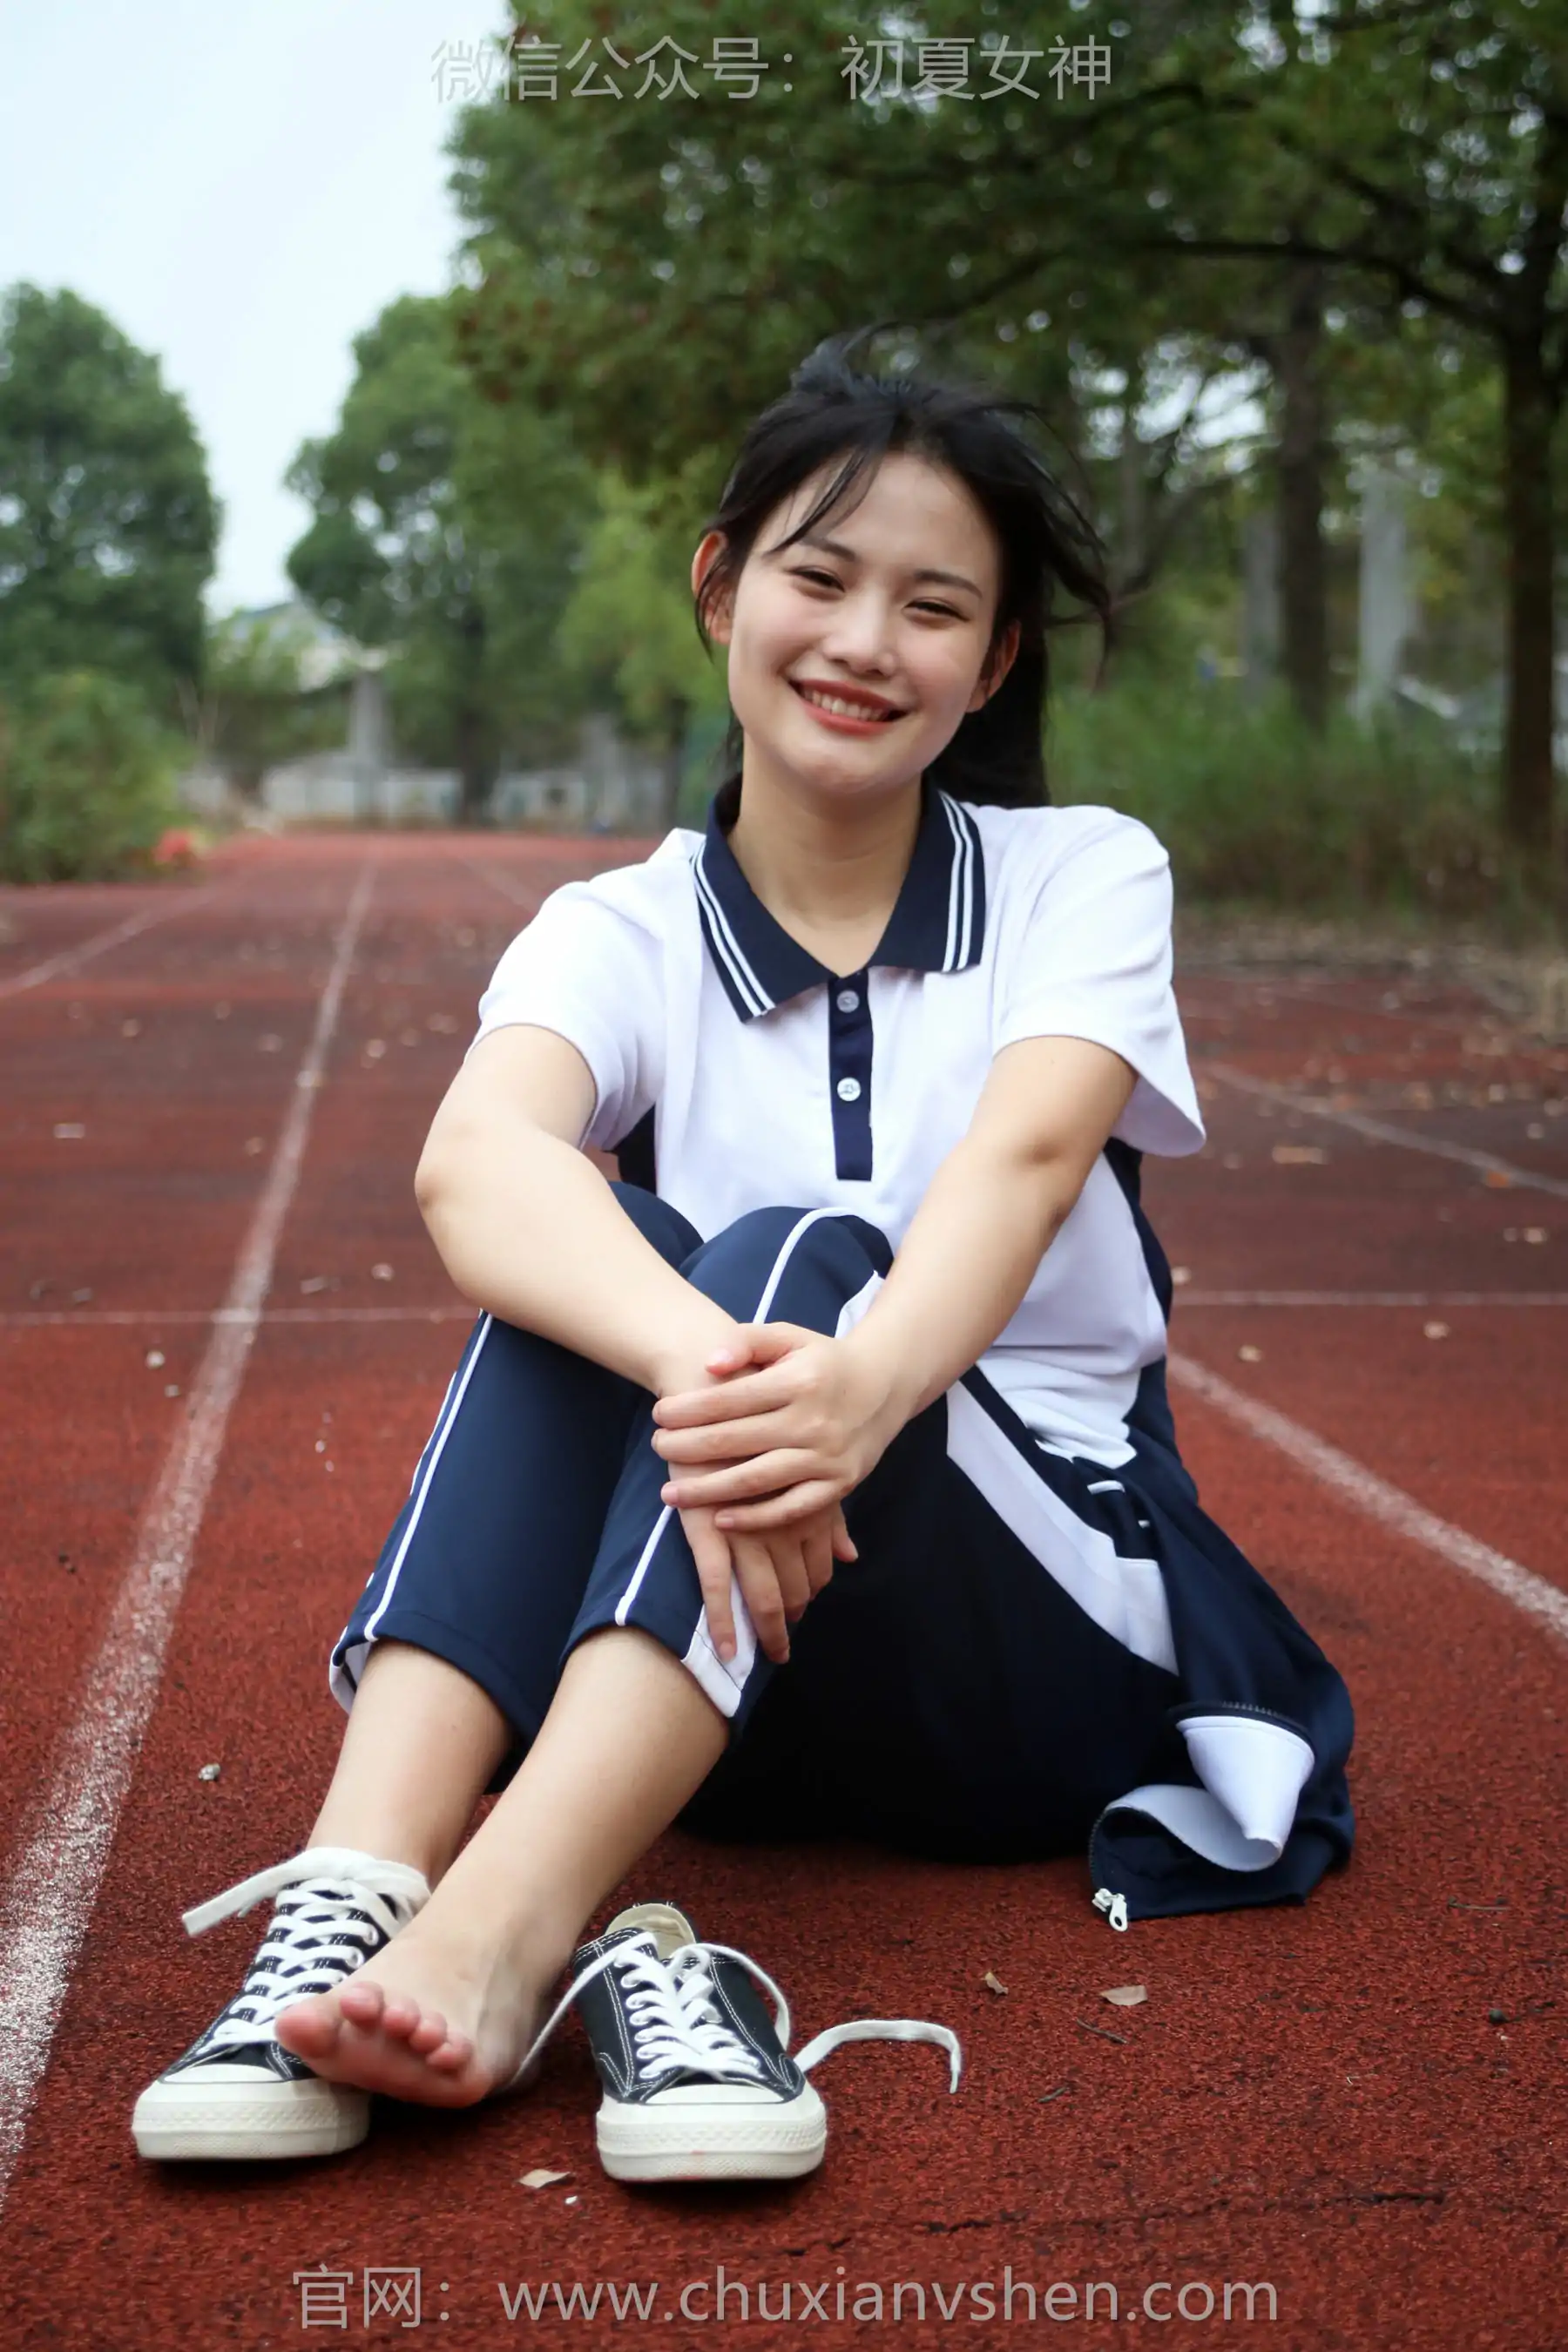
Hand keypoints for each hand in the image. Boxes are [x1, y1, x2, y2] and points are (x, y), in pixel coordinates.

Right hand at [647, 1340, 856, 1669]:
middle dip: (788, 1621)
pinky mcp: (710, 1522)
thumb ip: (828, 1509)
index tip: (803, 1608)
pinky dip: (724, 1618)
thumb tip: (849, 1557)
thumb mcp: (802, 1454)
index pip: (817, 1563)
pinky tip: (726, 1647)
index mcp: (809, 1495)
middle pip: (795, 1586)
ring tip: (758, 1655)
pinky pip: (718, 1584)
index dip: (811, 1590)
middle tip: (783, 1648)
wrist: (706, 1374)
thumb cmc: (755, 1405)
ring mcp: (749, 1521)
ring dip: (762, 1629)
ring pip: (762, 1593)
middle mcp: (786, 1514)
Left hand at [651, 1322, 901, 1536]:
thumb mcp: (790, 1336)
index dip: (688, 1409)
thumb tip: (709, 1364)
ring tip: (670, 1493)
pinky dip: (755, 1518)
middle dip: (687, 1447)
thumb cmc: (824, 1361)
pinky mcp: (838, 1485)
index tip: (658, 1414)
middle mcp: (813, 1421)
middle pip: (735, 1440)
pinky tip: (720, 1520)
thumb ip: (747, 1341)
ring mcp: (826, 1457)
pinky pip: (791, 1508)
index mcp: (798, 1380)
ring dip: (709, 1490)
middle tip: (656, 1447)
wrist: (886, 1385)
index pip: (730, 1398)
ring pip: (756, 1480)